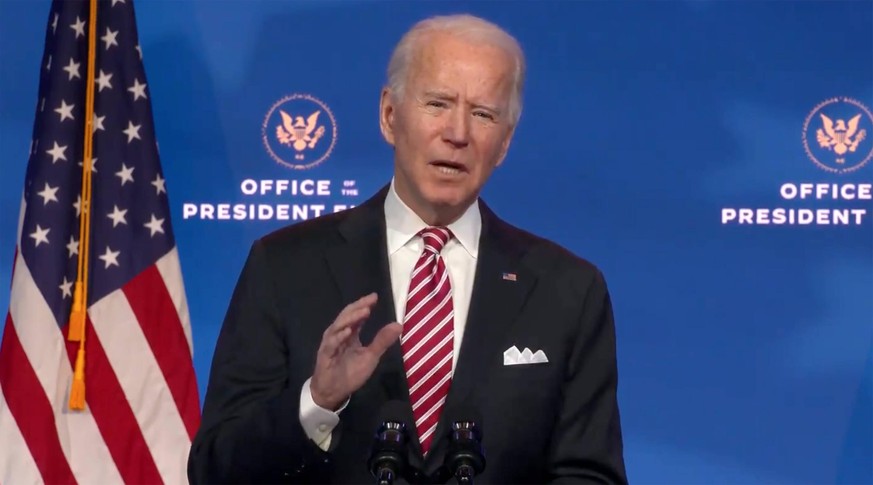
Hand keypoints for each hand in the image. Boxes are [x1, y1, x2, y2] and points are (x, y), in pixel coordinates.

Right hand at [310, 292, 402, 410]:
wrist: (333, 391)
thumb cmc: (350, 373)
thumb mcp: (371, 356)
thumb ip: (382, 341)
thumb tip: (398, 325)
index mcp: (350, 334)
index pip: (356, 316)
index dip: (364, 305)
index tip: (375, 297)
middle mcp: (338, 335)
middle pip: (347, 316)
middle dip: (358, 307)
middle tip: (370, 300)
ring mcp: (330, 344)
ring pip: (338, 326)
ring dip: (351, 318)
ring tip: (364, 311)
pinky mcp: (325, 355)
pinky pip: (331, 344)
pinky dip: (339, 337)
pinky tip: (348, 331)